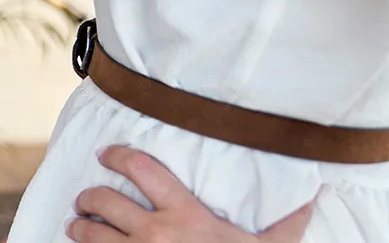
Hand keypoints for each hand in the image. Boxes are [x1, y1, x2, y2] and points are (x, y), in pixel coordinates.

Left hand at [68, 146, 314, 241]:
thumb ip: (286, 225)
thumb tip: (311, 200)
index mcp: (187, 215)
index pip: (142, 168)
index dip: (117, 156)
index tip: (106, 155)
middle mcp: (156, 232)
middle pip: (106, 199)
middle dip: (90, 196)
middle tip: (86, 198)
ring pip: (91, 232)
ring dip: (80, 226)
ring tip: (77, 225)